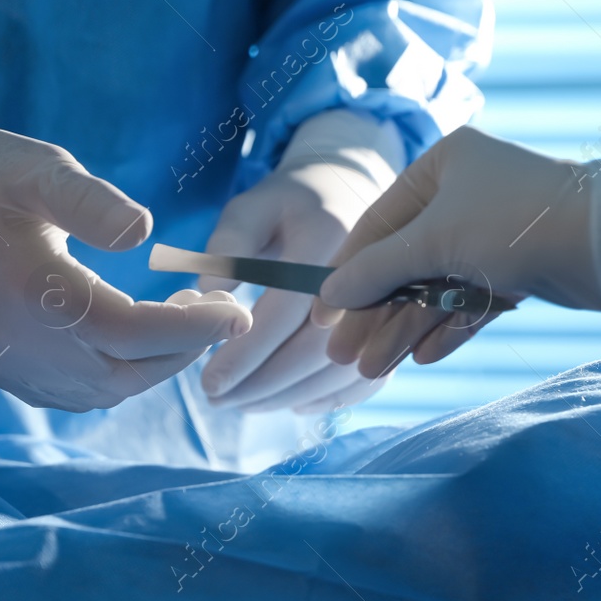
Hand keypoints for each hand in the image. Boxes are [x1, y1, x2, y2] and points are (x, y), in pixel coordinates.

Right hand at [0, 126, 251, 410]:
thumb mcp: (40, 168)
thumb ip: (95, 203)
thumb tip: (147, 233)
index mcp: (37, 294)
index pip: (135, 332)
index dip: (195, 328)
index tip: (237, 312)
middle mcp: (23, 345)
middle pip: (127, 372)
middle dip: (180, 347)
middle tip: (209, 308)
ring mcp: (9, 366)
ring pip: (104, 392)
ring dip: (149, 365)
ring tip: (174, 319)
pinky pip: (73, 395)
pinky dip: (114, 376)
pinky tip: (129, 340)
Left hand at [198, 116, 400, 413]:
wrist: (352, 194)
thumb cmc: (290, 204)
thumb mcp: (253, 205)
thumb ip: (229, 241)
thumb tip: (208, 290)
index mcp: (329, 239)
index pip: (286, 310)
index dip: (247, 352)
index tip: (210, 380)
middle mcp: (366, 276)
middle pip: (316, 350)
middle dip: (263, 384)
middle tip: (218, 400)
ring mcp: (386, 306)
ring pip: (341, 372)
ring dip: (289, 397)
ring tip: (244, 405)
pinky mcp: (392, 328)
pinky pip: (367, 378)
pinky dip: (329, 399)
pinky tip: (292, 405)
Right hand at [312, 127, 600, 378]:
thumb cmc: (517, 222)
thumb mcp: (435, 240)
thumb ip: (378, 268)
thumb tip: (331, 293)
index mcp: (441, 166)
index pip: (377, 223)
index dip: (347, 272)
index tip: (321, 314)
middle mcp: (463, 195)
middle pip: (403, 262)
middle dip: (374, 311)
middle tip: (342, 355)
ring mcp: (491, 235)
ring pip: (435, 288)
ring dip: (404, 328)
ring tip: (373, 369)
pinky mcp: (517, 271)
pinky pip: (469, 303)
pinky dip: (445, 328)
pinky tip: (421, 358)